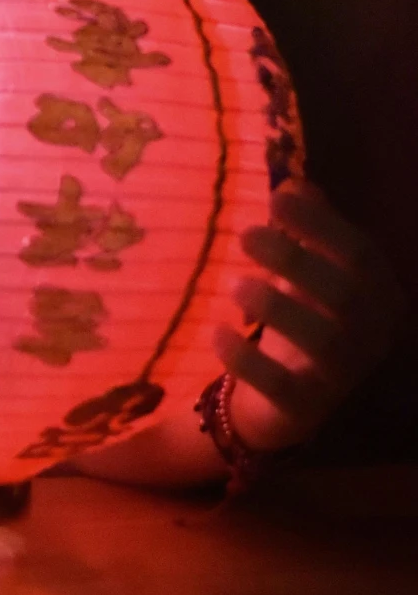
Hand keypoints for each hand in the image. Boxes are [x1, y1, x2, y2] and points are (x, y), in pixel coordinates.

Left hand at [219, 181, 404, 454]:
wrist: (285, 401)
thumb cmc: (303, 318)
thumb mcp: (308, 270)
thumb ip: (306, 230)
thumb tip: (294, 185)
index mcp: (378, 293)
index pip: (360, 254)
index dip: (322, 225)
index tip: (277, 197)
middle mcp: (372, 335)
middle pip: (345, 295)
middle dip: (297, 261)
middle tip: (245, 234)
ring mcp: (343, 376)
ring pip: (324, 341)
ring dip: (278, 307)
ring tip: (235, 282)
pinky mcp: (307, 408)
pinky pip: (282, 385)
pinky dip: (248, 359)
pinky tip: (217, 333)